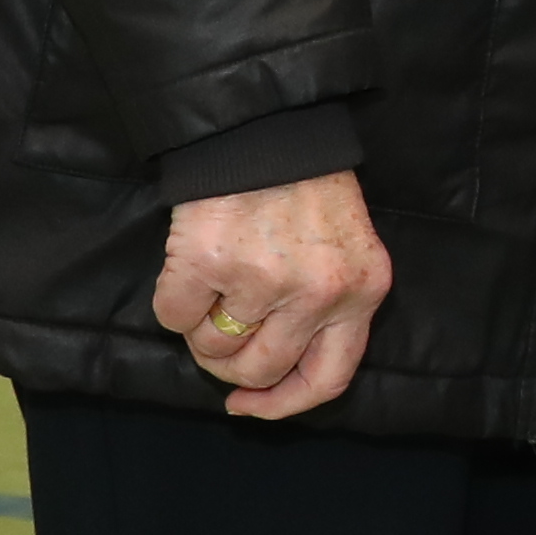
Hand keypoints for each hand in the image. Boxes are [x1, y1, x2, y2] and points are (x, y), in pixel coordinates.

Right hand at [155, 172, 391, 422]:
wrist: (265, 130)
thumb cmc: (306, 190)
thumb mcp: (345, 253)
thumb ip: (328, 309)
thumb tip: (269, 377)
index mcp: (362, 292)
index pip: (328, 379)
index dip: (282, 403)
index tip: (247, 404)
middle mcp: (319, 294)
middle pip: (261, 369)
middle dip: (229, 363)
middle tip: (218, 332)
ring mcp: (263, 280)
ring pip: (212, 348)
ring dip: (200, 330)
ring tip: (211, 288)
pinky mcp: (208, 264)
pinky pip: (173, 317)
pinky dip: (173, 302)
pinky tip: (188, 269)